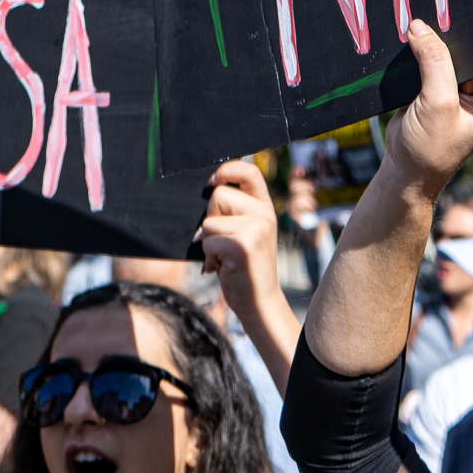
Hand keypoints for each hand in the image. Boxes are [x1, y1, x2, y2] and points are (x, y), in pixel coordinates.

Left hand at [199, 159, 283, 328]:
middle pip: (218, 195)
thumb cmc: (245, 268)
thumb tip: (208, 189)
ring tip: (225, 257)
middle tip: (224, 244)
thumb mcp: (248, 232)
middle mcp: (264, 214)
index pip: (249, 171)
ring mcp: (256, 229)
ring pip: (209, 220)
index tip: (213, 181)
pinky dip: (209, 256)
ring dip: (209, 241)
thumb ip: (235, 211)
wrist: (260, 303)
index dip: (228, 169)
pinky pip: (207, 240)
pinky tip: (224, 268)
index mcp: (265, 207)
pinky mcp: (242, 246)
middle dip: (211, 219)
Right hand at [382, 21, 472, 197]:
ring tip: (417, 35)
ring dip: (435, 42)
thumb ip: (434, 62)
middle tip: (430, 21)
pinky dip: (422, 50)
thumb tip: (420, 25)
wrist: (405, 169)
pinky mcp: (444, 82)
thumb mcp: (438, 105)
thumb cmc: (431, 150)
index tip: (455, 16)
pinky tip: (410, 45)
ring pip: (454, 47)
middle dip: (454, 37)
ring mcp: (468, 84)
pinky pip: (436, 55)